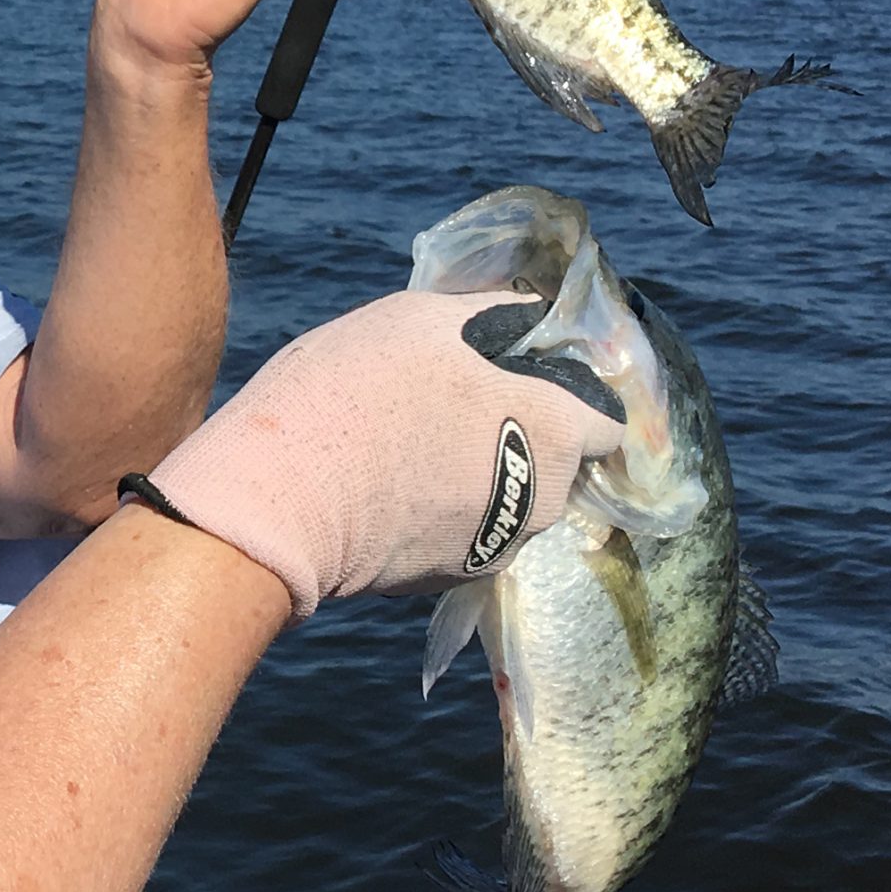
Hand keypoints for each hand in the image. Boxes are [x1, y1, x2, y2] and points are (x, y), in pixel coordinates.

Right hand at [142, 290, 627, 618]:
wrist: (284, 498)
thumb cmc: (353, 389)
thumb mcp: (421, 319)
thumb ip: (491, 315)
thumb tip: (527, 313)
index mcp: (555, 425)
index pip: (606, 418)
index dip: (573, 396)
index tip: (531, 380)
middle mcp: (547, 495)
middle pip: (557, 460)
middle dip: (525, 436)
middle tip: (459, 408)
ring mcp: (503, 544)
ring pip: (514, 500)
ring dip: (487, 476)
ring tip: (418, 449)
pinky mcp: (456, 578)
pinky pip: (472, 534)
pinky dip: (449, 513)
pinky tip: (397, 489)